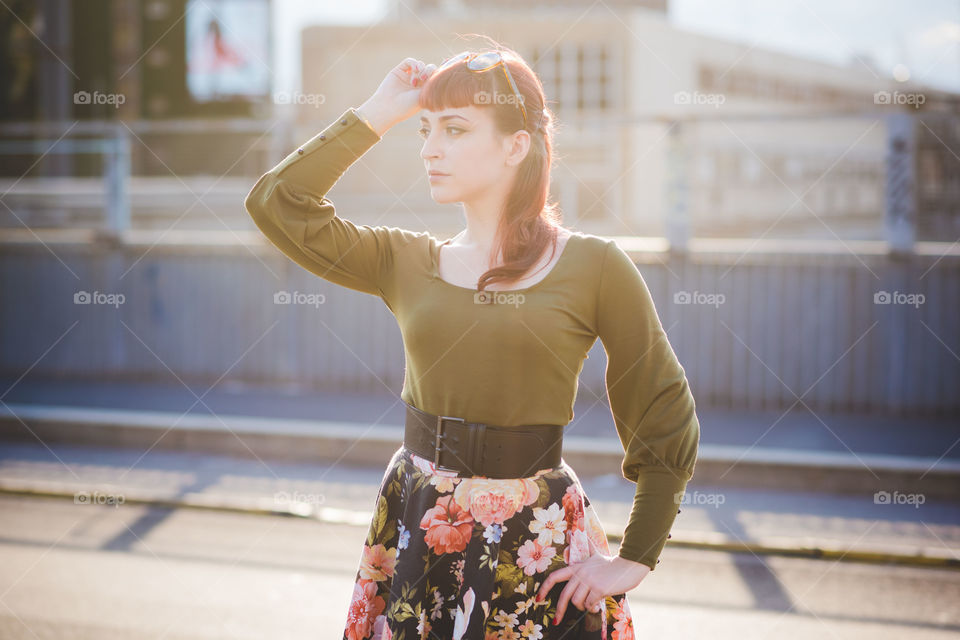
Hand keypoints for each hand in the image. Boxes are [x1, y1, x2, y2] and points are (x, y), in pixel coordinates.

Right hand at [357, 58, 437, 135]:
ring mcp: (408, 76)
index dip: (440, 70)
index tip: (446, 63)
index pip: (435, 77)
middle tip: (424, 79)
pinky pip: (410, 61)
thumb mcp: (424, 94)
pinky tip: (415, 69)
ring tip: (417, 79)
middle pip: (429, 69)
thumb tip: (445, 67)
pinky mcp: (399, 71)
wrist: (389, 107)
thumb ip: (433, 82)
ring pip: (420, 65)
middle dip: (429, 71)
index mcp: (425, 90)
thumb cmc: (408, 106)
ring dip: (421, 69)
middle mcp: (417, 83)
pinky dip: (414, 63)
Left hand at [535, 553, 649, 621]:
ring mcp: (589, 581)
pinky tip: (598, 605)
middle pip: (564, 595)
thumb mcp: (594, 554)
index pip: (555, 576)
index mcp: (576, 567)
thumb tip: (570, 532)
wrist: (628, 566)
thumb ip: (583, 547)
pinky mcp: (599, 589)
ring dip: (583, 607)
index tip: (538, 598)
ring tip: (590, 604)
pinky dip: (593, 608)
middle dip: (559, 610)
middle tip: (556, 621)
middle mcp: (580, 573)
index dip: (544, 588)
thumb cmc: (610, 563)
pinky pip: (590, 605)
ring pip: (578, 602)